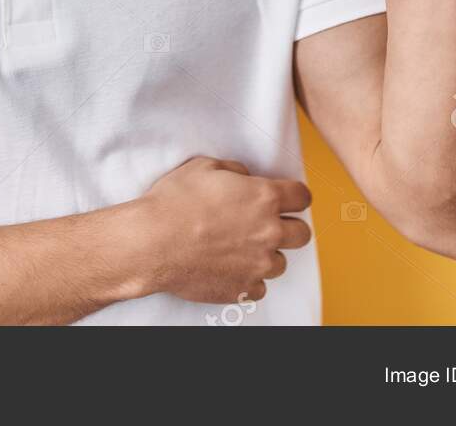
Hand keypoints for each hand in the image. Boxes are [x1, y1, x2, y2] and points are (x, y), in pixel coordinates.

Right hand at [131, 156, 312, 304]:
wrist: (151, 243)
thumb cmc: (173, 203)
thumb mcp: (203, 167)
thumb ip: (234, 169)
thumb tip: (245, 176)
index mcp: (263, 198)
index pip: (303, 197)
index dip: (294, 197)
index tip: (288, 200)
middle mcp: (268, 232)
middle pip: (302, 234)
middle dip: (288, 228)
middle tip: (266, 226)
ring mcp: (258, 264)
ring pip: (280, 263)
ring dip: (265, 255)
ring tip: (239, 249)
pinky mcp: (244, 289)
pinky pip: (259, 287)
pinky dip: (248, 279)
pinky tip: (228, 267)